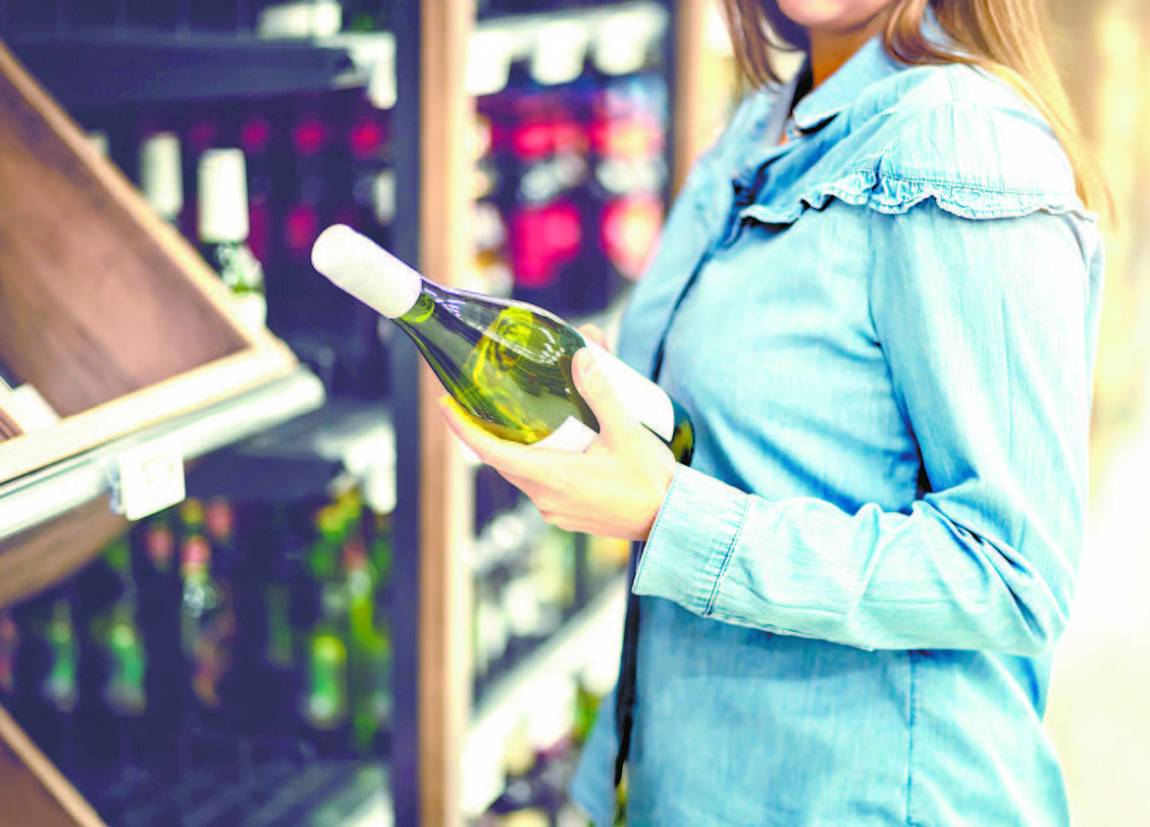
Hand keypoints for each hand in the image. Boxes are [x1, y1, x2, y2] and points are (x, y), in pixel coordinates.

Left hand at [438, 330, 676, 541]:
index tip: (446, 405)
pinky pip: (540, 484)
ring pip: (522, 472)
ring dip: (515, 446)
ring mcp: (556, 510)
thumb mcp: (626, 431)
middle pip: (503, 460)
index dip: (463, 428)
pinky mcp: (568, 514)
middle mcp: (546, 498)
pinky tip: (551, 442)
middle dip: (488, 432)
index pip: (491, 452)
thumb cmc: (650, 482)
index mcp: (552, 478)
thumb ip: (602, 392)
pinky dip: (536, 461)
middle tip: (480, 401)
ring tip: (516, 416)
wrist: (672, 522)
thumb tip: (581, 354)